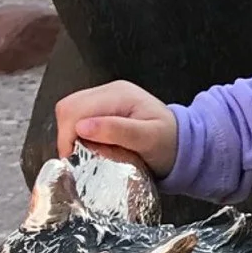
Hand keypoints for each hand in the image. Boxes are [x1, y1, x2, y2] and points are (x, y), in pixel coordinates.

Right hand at [57, 80, 178, 173]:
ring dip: (71, 136)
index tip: (75, 160)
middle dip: (67, 136)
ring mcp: (105, 99)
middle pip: (67, 108)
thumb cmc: (170, 143)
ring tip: (86, 156)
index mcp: (119, 94)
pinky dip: (78, 136)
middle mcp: (109, 91)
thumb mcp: (149, 139)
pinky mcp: (103, 109)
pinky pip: (78, 119)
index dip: (68, 136)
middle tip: (79, 160)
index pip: (75, 109)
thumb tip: (82, 127)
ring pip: (69, 113)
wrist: (184, 144)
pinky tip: (92, 148)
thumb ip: (117, 131)